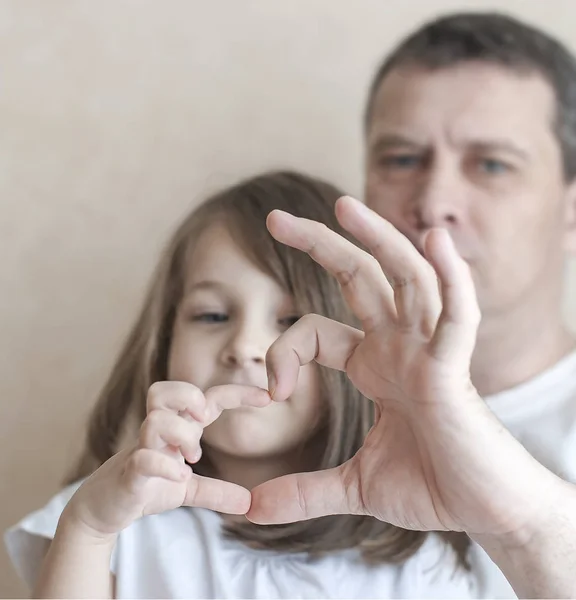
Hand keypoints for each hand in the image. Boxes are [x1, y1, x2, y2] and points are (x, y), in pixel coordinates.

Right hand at [63, 382, 270, 539]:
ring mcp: (140, 448)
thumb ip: (215, 491)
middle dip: (189, 398)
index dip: (237, 393)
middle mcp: (157, 431)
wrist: (103, 510)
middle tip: (202, 420)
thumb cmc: (145, 487)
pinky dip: (165, 466)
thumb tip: (249, 503)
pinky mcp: (128, 472)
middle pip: (165, 390)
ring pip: (156, 420)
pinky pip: (144, 458)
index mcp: (176, 428)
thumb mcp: (186, 490)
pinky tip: (180, 477)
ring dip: (181, 435)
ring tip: (192, 460)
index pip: (207, 397)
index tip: (268, 397)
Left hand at [248, 196, 559, 537]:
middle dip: (319, 244)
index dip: (281, 352)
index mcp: (374, 364)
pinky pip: (459, 316)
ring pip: (407, 278)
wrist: (483, 513)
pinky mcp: (456, 372)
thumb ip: (302, 491)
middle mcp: (400, 346)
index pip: (316, 329)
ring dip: (378, 239)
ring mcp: (429, 352)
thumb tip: (250, 509)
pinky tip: (437, 241)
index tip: (270, 392)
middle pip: (359, 277)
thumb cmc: (431, 488)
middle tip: (275, 218)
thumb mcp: (353, 485)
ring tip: (344, 206)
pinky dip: (452, 278)